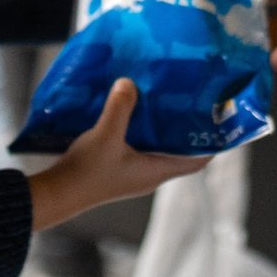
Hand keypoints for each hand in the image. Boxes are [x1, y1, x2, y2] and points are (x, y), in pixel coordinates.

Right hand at [27, 79, 208, 230]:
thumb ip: (120, 108)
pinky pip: (140, 146)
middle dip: (185, 128)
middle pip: (179, 151)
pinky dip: (142, 130)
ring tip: (163, 98)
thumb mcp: (106, 135)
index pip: (196, 161)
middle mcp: (150, 174)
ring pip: (158, 148)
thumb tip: (129, 82)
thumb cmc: (87, 171)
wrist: (58, 193)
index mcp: (156, 171)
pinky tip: (132, 109)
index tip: (217, 120)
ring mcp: (133, 172)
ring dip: (162, 127)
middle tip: (189, 99)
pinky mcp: (118, 168)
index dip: (210, 144)